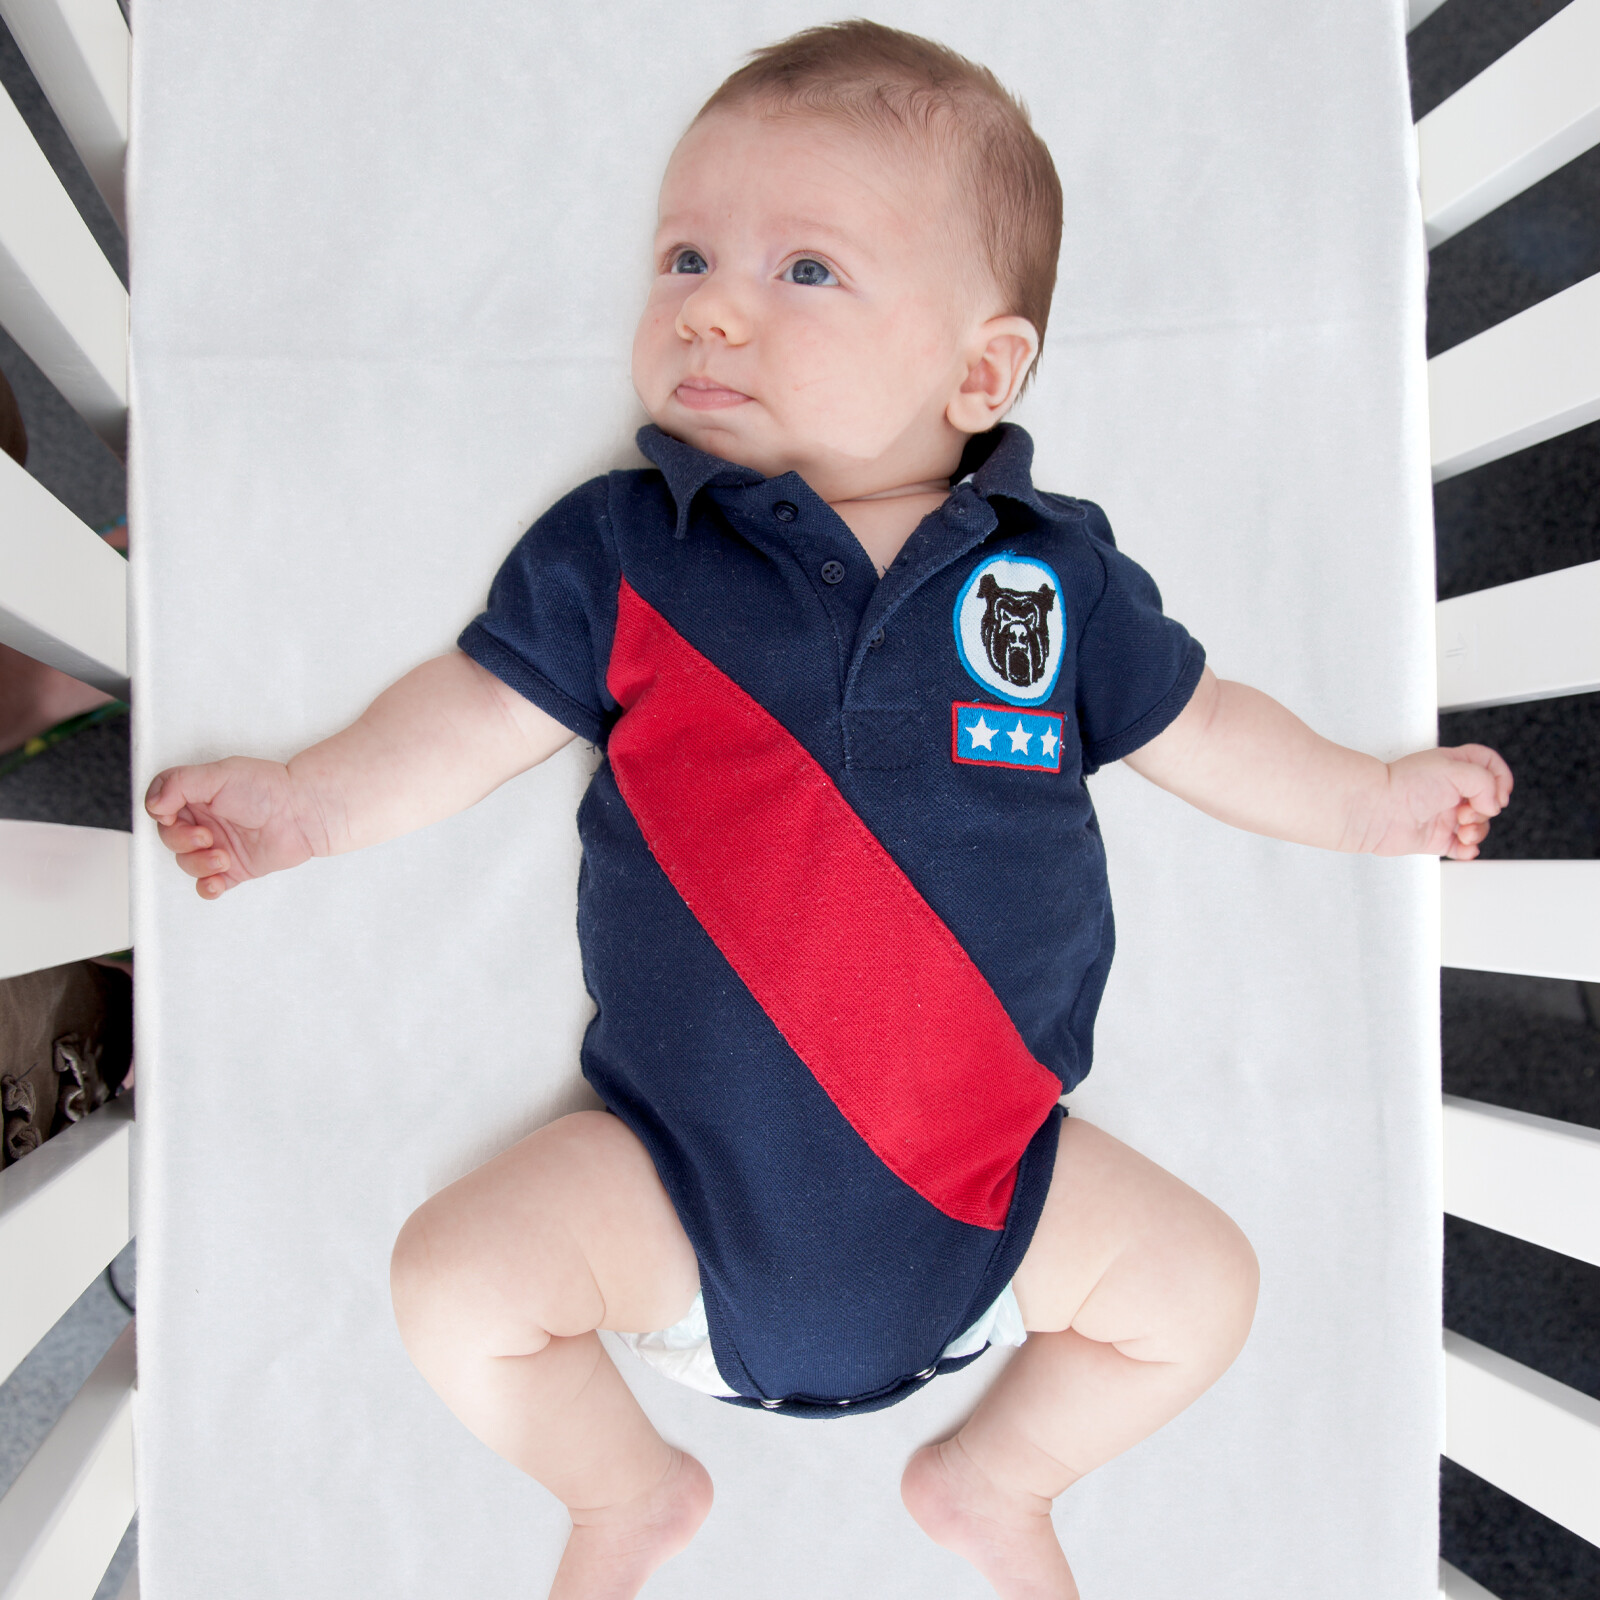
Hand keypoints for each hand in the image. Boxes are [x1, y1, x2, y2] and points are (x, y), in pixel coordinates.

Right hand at [145, 756, 323, 898]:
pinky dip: (207, 887)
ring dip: (198, 864)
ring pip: (187, 863)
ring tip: (222, 857)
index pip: (161, 809)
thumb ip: (180, 784)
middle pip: (170, 839)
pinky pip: (209, 885)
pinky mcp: (234, 869)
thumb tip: (152, 804)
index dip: (161, 815)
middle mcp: (205, 821)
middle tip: (206, 837)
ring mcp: (218, 846)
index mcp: (197, 796)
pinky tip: (215, 883)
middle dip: (182, 842)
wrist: (303, 812)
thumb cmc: (267, 788)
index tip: (170, 816)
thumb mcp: (219, 775)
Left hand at [1370, 745, 1512, 859]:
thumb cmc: (1404, 785)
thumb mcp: (1455, 770)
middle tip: (1466, 812)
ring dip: (1478, 831)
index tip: (1498, 792)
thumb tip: (1492, 806)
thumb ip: (1486, 783)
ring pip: (1477, 825)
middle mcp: (1450, 790)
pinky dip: (1468, 850)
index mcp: (1454, 767)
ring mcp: (1443, 815)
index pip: (1488, 765)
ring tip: (1463, 831)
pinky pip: (1461, 848)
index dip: (1500, 778)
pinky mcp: (1435, 838)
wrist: (1376, 811)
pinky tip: (1465, 847)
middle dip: (1485, 810)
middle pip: (1487, 800)